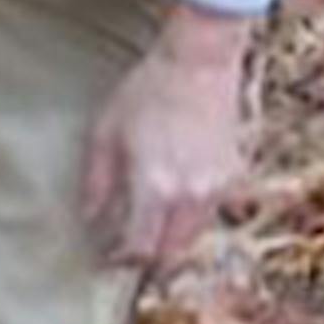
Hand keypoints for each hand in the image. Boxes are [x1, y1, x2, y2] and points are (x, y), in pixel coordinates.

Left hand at [80, 1, 254, 270]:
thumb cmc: (146, 92)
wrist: (199, 64)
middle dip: (147, 258)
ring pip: (194, 236)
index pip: (140, 246)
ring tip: (147, 230)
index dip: (120, 259)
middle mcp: (190, 196)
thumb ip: (96, 181)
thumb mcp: (105, 132)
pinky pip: (212, 212)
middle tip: (125, 253)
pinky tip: (173, 203)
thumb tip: (89, 216)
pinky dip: (190, 217)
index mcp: (154, 187)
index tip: (104, 258)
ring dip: (170, 241)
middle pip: (171, 251)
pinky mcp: (233, 175)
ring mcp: (217, 187)